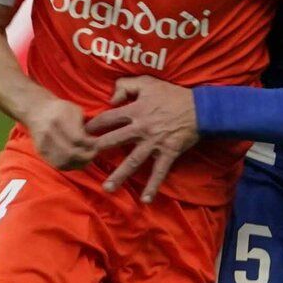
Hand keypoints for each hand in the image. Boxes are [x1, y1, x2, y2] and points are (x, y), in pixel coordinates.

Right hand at [24, 96, 96, 169]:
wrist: (35, 110)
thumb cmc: (59, 109)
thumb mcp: (74, 109)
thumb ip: (83, 125)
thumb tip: (92, 142)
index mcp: (58, 120)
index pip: (78, 139)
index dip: (90, 144)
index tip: (97, 143)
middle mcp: (49, 133)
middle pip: (71, 153)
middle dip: (87, 156)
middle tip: (94, 152)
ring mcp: (43, 144)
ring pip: (64, 162)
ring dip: (79, 163)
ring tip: (87, 158)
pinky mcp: (41, 152)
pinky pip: (58, 165)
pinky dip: (70, 166)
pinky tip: (77, 161)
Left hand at [85, 76, 199, 200]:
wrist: (200, 109)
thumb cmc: (173, 95)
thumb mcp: (147, 82)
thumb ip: (125, 86)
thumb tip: (111, 99)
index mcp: (135, 110)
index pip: (108, 118)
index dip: (93, 125)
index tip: (82, 133)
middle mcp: (141, 128)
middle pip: (114, 141)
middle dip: (97, 150)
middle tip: (83, 159)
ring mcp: (154, 143)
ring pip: (133, 161)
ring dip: (119, 175)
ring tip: (107, 188)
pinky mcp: (168, 153)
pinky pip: (159, 172)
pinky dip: (153, 186)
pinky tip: (145, 200)